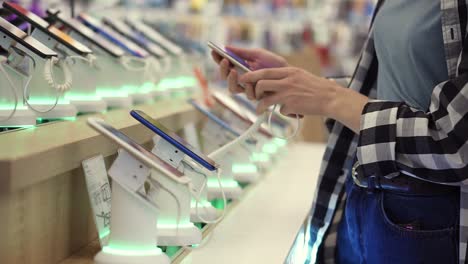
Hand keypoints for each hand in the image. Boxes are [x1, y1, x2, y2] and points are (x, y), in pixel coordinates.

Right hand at [211, 46, 287, 97]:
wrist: (289, 73)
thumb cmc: (274, 63)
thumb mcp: (258, 54)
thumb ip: (242, 52)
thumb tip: (226, 47)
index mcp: (240, 68)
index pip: (225, 65)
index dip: (218, 60)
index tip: (214, 52)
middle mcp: (242, 80)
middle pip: (225, 78)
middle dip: (222, 70)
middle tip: (224, 60)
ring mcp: (248, 89)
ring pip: (233, 89)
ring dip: (231, 80)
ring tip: (234, 71)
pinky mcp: (257, 96)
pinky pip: (248, 94)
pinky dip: (247, 87)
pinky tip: (249, 81)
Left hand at [238, 67, 368, 132]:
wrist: (331, 98)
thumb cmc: (316, 87)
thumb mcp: (300, 76)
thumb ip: (285, 77)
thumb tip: (269, 82)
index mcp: (289, 71)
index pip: (264, 72)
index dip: (251, 76)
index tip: (243, 79)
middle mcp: (287, 81)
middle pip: (261, 84)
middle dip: (254, 92)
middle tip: (255, 98)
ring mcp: (288, 94)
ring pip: (266, 100)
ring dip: (260, 107)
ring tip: (260, 111)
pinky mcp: (292, 106)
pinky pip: (280, 110)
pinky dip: (284, 112)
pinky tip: (292, 111)